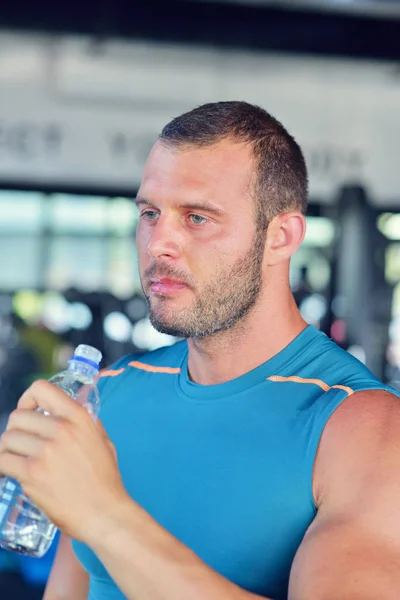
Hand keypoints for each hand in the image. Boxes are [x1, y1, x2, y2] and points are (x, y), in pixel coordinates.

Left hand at [0, 380, 128, 543]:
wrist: (104, 513)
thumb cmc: (105, 480)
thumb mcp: (102, 441)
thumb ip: (87, 423)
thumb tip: (73, 410)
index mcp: (78, 417)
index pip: (41, 389)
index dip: (28, 398)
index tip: (29, 411)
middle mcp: (61, 429)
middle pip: (18, 416)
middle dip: (17, 429)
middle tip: (23, 442)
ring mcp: (45, 451)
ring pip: (7, 438)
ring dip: (9, 448)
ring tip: (17, 458)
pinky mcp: (31, 474)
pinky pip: (3, 460)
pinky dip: (4, 465)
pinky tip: (12, 470)